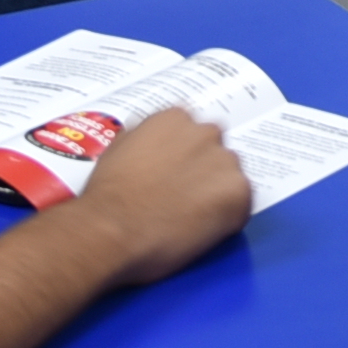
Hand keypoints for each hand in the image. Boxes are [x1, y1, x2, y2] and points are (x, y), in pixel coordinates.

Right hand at [52, 107, 252, 287]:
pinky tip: (202, 229)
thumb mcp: (119, 148)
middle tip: (183, 199)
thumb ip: (144, 138)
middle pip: (215, 152)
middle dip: (203, 172)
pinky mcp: (238, 193)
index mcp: (175, 118)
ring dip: (217, 192)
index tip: (174, 177)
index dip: (185, 159)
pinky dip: (227, 216)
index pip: (192, 133)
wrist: (110, 229)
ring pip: (230, 176)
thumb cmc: (106, 195)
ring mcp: (224, 161)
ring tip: (191, 217)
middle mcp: (206, 132)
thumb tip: (154, 143)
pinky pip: (241, 203)